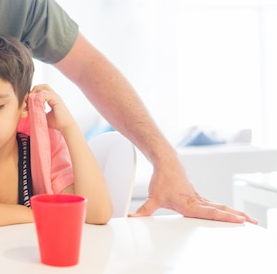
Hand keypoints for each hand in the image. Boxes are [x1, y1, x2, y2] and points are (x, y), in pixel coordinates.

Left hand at [30, 84, 75, 132]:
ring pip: (43, 89)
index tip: (29, 103)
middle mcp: (54, 96)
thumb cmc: (56, 122)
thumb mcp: (43, 115)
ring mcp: (55, 97)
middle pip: (43, 86)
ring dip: (36, 95)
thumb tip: (29, 109)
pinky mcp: (56, 99)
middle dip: (34, 90)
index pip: (41, 90)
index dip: (34, 94)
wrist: (66, 127)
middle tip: (30, 100)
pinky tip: (40, 107)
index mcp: (51, 98)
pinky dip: (40, 99)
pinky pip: (45, 94)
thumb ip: (37, 110)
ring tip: (34, 104)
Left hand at [130, 161, 256, 223]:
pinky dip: (224, 209)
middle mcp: (196, 201)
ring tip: (247, 219)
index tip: (239, 220)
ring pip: (219, 206)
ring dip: (233, 212)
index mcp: (189, 204)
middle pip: (220, 210)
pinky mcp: (197, 196)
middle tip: (252, 222)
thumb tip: (132, 217)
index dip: (224, 217)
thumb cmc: (162, 179)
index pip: (210, 213)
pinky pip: (213, 204)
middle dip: (235, 217)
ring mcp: (198, 198)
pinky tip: (230, 213)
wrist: (166, 162)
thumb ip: (144, 210)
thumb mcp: (153, 198)